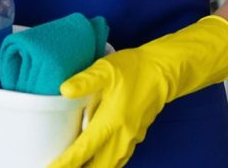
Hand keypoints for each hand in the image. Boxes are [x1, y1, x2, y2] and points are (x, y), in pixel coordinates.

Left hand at [50, 15, 227, 167]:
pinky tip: (97, 160)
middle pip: (98, 166)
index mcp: (111, 122)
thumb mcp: (106, 69)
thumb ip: (85, 81)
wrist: (163, 71)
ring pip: (110, 165)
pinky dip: (106, 164)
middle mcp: (121, 136)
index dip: (66, 162)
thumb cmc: (133, 68)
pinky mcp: (136, 136)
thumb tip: (64, 90)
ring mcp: (130, 139)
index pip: (83, 150)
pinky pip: (119, 159)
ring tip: (75, 166)